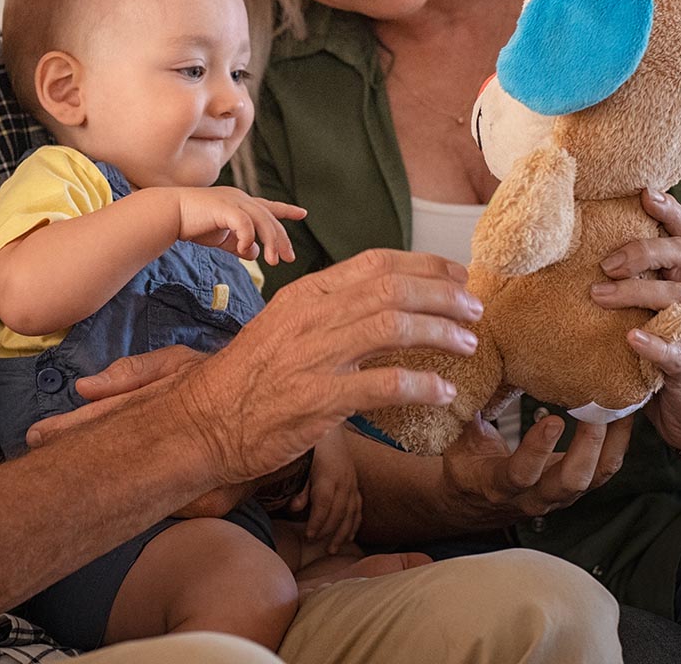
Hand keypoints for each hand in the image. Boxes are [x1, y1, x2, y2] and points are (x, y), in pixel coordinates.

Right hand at [32, 250, 482, 490]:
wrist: (206, 418)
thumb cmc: (250, 375)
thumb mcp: (285, 325)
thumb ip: (329, 311)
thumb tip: (382, 302)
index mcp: (306, 293)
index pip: (374, 262)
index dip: (423, 265)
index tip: (456, 275)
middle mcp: (312, 315)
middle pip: (391, 289)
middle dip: (442, 296)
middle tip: (475, 310)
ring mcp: (314, 355)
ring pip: (391, 327)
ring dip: (439, 333)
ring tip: (469, 345)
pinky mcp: (318, 399)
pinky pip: (383, 385)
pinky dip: (420, 385)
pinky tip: (444, 392)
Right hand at [174, 186, 304, 263]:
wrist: (170, 213)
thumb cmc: (193, 223)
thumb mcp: (221, 236)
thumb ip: (238, 244)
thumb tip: (254, 253)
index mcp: (240, 203)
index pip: (269, 206)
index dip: (286, 210)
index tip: (302, 213)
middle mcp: (240, 198)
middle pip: (270, 218)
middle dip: (281, 239)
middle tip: (287, 258)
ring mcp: (233, 201)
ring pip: (262, 221)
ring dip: (270, 242)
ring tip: (272, 262)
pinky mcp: (224, 207)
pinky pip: (244, 224)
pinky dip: (248, 238)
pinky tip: (245, 251)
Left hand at [290, 424, 361, 552]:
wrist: (329, 429)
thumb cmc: (312, 447)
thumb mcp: (301, 463)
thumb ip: (300, 487)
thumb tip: (295, 509)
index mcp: (328, 475)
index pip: (324, 505)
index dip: (317, 522)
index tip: (308, 536)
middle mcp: (344, 481)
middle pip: (339, 513)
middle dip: (328, 532)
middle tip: (318, 547)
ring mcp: (352, 483)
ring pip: (351, 513)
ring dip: (343, 533)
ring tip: (333, 549)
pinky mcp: (356, 484)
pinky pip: (358, 508)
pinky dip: (355, 524)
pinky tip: (350, 537)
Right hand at [440, 412, 631, 526]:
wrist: (476, 500)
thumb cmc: (466, 465)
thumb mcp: (459, 440)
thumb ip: (467, 412)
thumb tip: (472, 371)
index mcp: (499, 484)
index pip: (521, 473)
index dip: (538, 449)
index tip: (552, 419)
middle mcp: (534, 496)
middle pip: (571, 480)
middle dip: (589, 444)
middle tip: (599, 408)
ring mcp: (559, 496)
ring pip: (595, 477)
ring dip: (611, 442)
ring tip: (620, 407)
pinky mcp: (576, 489)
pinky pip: (604, 471)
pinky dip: (616, 444)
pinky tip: (622, 417)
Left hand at [588, 189, 680, 457]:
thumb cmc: (654, 349)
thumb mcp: (636, 310)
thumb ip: (614, 282)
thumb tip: (550, 254)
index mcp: (678, 281)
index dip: (669, 212)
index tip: (643, 193)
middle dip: (644, 250)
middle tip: (605, 262)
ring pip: (680, 297)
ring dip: (637, 291)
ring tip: (599, 294)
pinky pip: (677, 353)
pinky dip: (654, 343)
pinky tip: (631, 337)